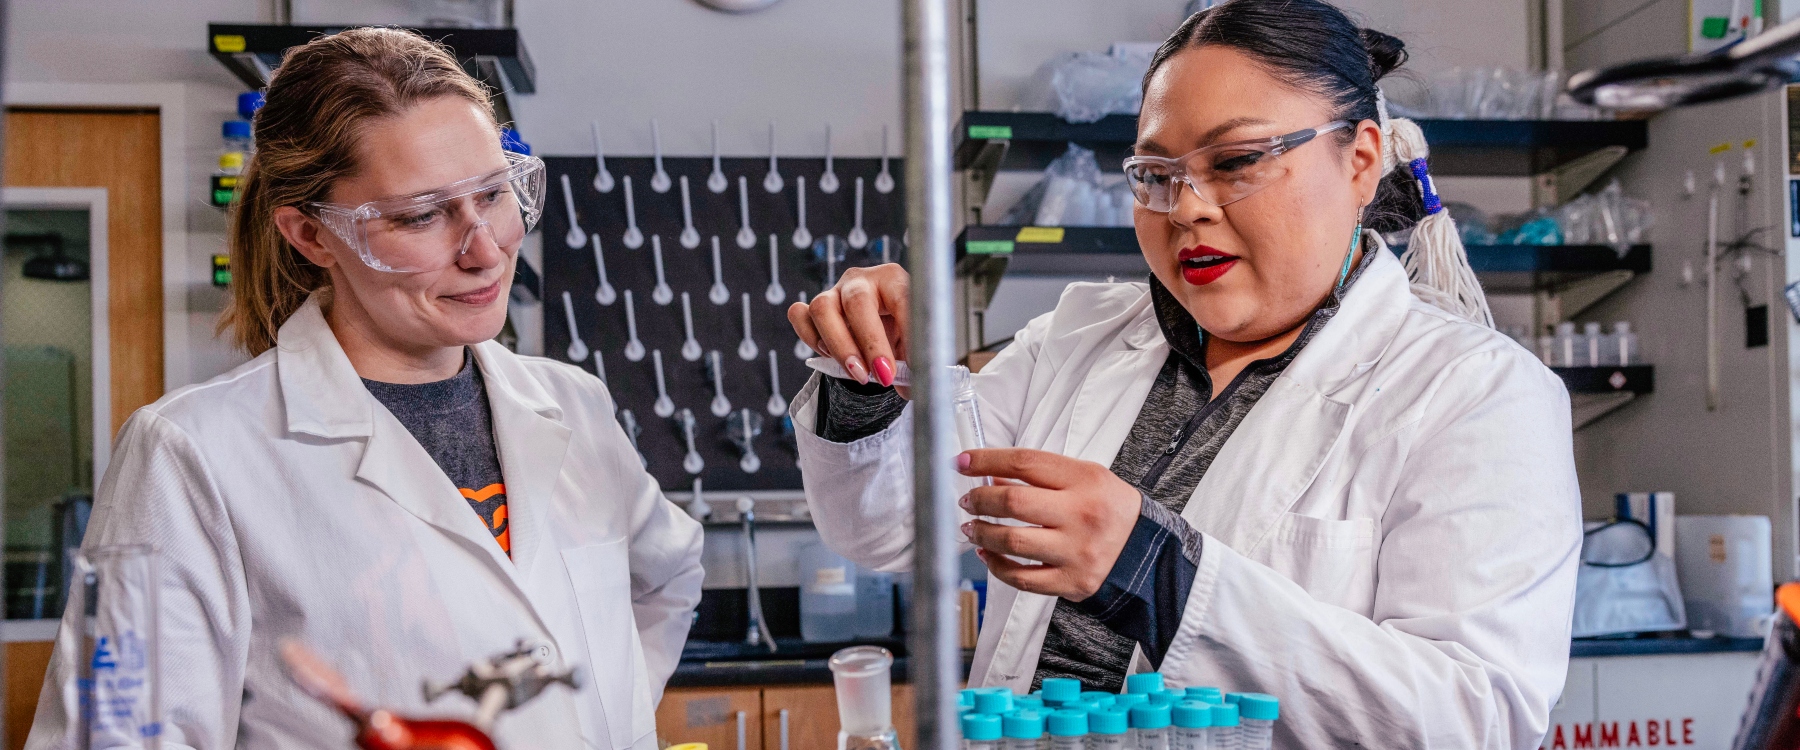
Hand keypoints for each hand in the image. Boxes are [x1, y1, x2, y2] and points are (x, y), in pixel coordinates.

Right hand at [787, 264, 908, 389]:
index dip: (907, 334)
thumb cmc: (900, 328)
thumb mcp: (915, 341)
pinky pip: (800, 315)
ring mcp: (834, 292)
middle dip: (870, 344)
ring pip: (822, 308)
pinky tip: (831, 357)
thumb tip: (909, 387)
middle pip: (857, 302)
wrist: (881, 325)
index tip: (912, 366)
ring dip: (839, 347)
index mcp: (893, 280)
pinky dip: (811, 339)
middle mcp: (861, 281)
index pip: (902, 299)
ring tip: (858, 374)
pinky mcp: (813, 307)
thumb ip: (915, 359)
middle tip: (882, 376)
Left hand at [957, 448, 1141, 600]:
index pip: (1025, 463)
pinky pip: (1021, 578)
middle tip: (967, 500)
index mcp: (1085, 480)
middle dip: (979, 499)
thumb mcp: (1084, 478)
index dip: (986, 460)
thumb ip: (1040, 476)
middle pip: (1013, 501)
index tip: (962, 462)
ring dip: (981, 533)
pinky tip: (988, 555)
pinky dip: (996, 566)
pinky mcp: (1072, 582)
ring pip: (1011, 541)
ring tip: (971, 527)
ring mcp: (1076, 552)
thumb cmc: (1107, 509)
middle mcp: (1081, 515)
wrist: (1144, 551)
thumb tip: (989, 477)